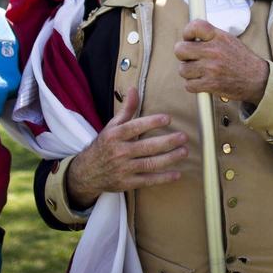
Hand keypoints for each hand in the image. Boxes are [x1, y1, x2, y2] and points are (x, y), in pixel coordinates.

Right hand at [66, 87, 187, 208]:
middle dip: (167, 142)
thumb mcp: (112, 126)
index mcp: (115, 135)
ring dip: (169, 158)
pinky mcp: (127, 183)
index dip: (151, 123)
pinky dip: (163, 178)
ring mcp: (123, 169)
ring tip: (184, 151)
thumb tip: (133, 88)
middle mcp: (119, 152)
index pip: (135, 127)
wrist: (87, 172)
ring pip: (149, 164)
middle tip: (183, 137)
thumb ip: (126, 109)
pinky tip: (177, 173)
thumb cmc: (105, 145)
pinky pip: (147, 180)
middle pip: (146, 147)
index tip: (168, 118)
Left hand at [174, 19, 268, 104]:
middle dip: (182, 55)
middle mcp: (214, 51)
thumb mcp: (229, 40)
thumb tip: (189, 37)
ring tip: (199, 71)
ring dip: (188, 72)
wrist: (257, 79)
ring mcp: (211, 68)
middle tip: (189, 57)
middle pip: (180, 50)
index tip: (188, 39)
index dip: (187, 32)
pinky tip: (202, 81)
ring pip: (182, 69)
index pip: (194, 27)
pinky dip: (193, 85)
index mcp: (218, 37)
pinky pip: (188, 85)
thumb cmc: (241, 60)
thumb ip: (210, 37)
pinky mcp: (211, 84)